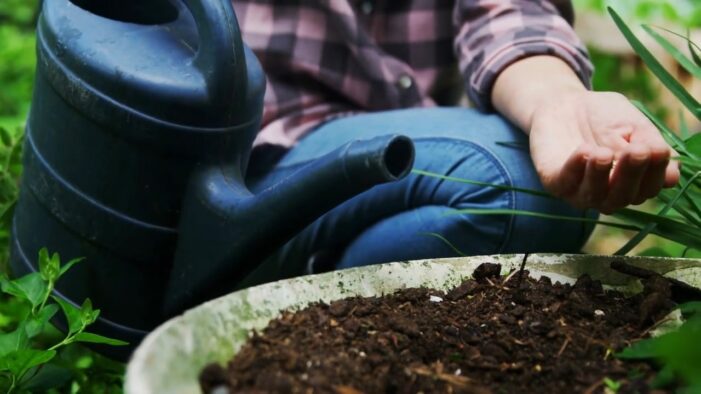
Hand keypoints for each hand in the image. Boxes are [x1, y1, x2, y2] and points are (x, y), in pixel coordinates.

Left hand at [529, 90, 679, 213]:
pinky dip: (574, 168)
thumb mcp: (634, 125)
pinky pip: (564, 182)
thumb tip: (672, 176)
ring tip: (604, 153)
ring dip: (600, 176)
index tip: (658, 150)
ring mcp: (580, 192)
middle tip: (637, 151)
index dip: (656, 172)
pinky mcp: (554, 182)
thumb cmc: (605, 116)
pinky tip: (584, 151)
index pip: (649, 187)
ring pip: (594, 196)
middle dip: (631, 174)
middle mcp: (608, 194)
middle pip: (624, 196)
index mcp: (632, 183)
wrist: (565, 103)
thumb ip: (650, 146)